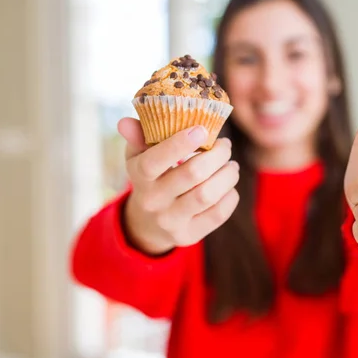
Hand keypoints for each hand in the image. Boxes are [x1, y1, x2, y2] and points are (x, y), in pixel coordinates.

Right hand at [118, 118, 239, 254]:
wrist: (149, 222)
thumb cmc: (150, 176)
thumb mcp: (139, 155)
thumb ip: (137, 136)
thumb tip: (125, 122)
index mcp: (140, 177)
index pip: (155, 161)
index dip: (180, 143)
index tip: (202, 129)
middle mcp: (153, 201)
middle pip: (192, 174)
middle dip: (217, 154)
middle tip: (225, 145)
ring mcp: (171, 222)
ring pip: (208, 195)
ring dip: (227, 175)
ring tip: (232, 165)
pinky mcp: (189, 235)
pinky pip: (218, 214)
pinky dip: (230, 196)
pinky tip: (229, 186)